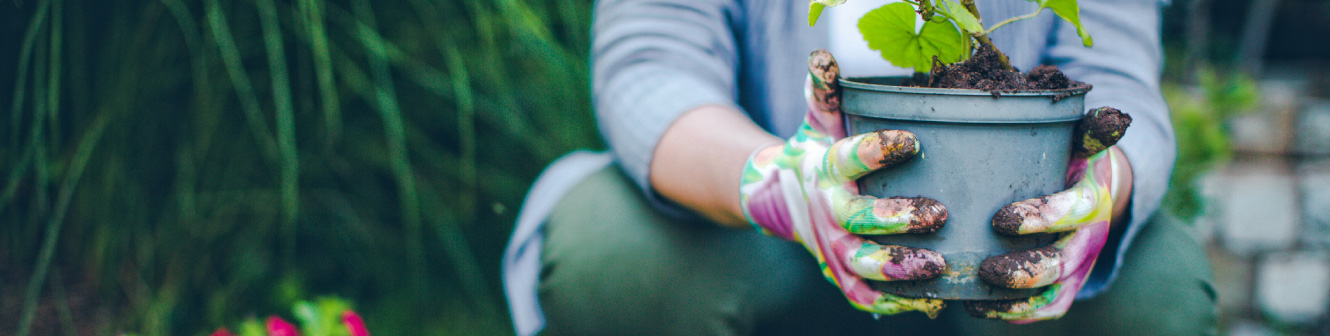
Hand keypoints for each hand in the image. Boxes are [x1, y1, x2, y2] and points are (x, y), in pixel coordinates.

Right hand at [739, 50, 949, 316]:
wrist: (781, 200)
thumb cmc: (818, 153)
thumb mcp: (820, 122)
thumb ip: (827, 93)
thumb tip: (823, 57)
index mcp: (828, 170)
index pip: (851, 158)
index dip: (879, 151)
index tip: (913, 141)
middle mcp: (829, 212)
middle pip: (859, 220)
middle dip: (897, 219)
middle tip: (938, 213)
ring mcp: (835, 248)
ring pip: (864, 264)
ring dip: (900, 267)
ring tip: (939, 264)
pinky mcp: (843, 275)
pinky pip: (867, 296)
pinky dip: (896, 303)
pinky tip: (932, 301)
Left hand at [965, 107, 1132, 321]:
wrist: (1095, 187)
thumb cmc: (1073, 157)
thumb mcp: (1081, 139)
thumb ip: (1089, 129)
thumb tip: (1113, 117)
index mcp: (1092, 198)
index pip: (1073, 212)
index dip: (1041, 218)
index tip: (1000, 219)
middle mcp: (1089, 238)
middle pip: (1063, 264)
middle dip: (1025, 270)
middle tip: (986, 269)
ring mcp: (1078, 266)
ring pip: (1054, 294)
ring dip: (1017, 299)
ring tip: (978, 293)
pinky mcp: (1066, 285)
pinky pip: (1046, 308)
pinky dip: (1016, 313)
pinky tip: (979, 307)